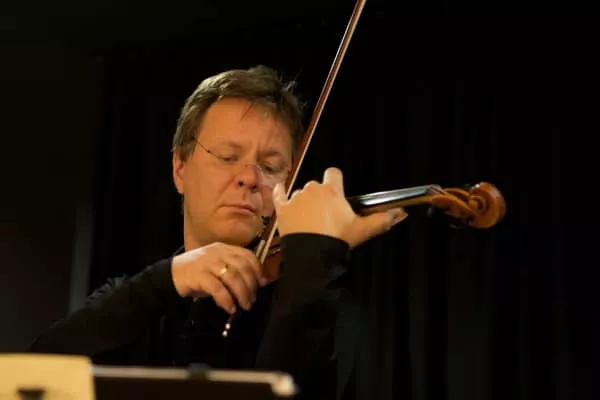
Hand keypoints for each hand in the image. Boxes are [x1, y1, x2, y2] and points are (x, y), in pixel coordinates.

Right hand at [171, 243, 267, 313]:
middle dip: (251, 285)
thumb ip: (235, 271)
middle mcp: (217, 252)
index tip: (262, 284)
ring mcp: (207, 263)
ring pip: (232, 277)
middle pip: (242, 267)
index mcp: (224, 248)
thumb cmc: (198, 273)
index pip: (247, 255)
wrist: (170, 275)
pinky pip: (217, 288)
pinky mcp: (198, 275)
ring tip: (244, 305)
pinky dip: (226, 299)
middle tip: (252, 299)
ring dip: (242, 294)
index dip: (258, 270)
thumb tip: (257, 283)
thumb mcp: (217, 267)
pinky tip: (230, 308)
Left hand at [273, 167, 406, 247]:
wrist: (312, 256)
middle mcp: (312, 189)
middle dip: (321, 196)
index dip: (336, 180)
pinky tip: (280, 191)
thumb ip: (381, 219)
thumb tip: (399, 213)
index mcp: (332, 190)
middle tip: (326, 214)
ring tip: (309, 219)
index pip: (334, 172)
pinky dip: (280, 193)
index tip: (338, 191)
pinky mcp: (282, 209)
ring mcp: (296, 198)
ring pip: (301, 193)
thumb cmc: (337, 240)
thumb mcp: (363, 230)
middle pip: (317, 185)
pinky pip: (279, 194)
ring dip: (305, 201)